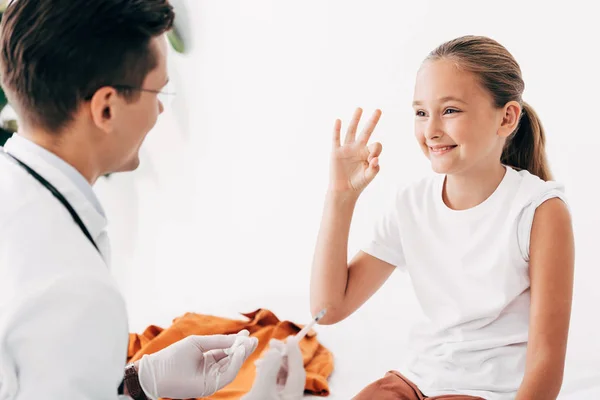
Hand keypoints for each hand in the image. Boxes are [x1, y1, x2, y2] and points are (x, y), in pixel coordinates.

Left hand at [137, 330, 257, 398]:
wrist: (156, 372)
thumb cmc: (173, 356)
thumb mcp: (198, 343)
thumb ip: (218, 341)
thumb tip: (238, 338)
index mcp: (208, 358)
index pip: (227, 350)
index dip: (238, 343)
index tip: (247, 334)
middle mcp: (211, 369)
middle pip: (232, 359)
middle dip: (243, 350)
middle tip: (254, 340)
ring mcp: (211, 378)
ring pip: (232, 368)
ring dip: (241, 356)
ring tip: (247, 344)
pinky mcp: (209, 387)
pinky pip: (227, 376)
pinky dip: (234, 364)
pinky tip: (238, 353)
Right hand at [242, 337, 305, 399]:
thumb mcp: (260, 390)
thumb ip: (269, 371)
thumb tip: (275, 352)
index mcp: (293, 396)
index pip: (297, 371)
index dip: (294, 352)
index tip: (291, 338)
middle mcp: (289, 396)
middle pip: (291, 371)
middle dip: (282, 355)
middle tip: (273, 342)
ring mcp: (281, 397)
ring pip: (282, 375)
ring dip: (273, 362)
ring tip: (262, 356)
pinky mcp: (272, 397)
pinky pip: (274, 380)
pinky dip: (268, 371)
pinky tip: (260, 367)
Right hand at [329, 108, 382, 193]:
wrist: (343, 191)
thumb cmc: (358, 184)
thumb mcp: (369, 176)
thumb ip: (374, 168)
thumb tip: (375, 158)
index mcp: (368, 154)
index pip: (376, 145)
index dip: (376, 150)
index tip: (372, 160)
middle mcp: (358, 148)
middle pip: (366, 132)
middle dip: (372, 121)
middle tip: (378, 110)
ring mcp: (347, 149)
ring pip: (351, 131)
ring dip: (355, 120)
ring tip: (360, 109)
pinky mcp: (336, 152)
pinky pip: (336, 139)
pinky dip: (337, 130)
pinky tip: (339, 120)